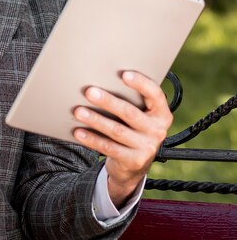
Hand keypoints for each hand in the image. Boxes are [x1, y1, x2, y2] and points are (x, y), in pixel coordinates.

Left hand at [72, 71, 172, 207]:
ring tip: (79, 111)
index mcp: (161, 114)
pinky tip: (79, 132)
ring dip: (96, 120)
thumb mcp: (139, 117)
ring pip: (117, 130)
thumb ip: (130, 102)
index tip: (124, 74)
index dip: (141, 83)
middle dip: (108, 101)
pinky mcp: (134, 161)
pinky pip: (109, 147)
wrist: (134, 165)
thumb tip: (101, 83)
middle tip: (89, 91)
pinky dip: (92, 139)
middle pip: (129, 112)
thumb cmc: (132, 130)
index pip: (155, 95)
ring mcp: (147, 147)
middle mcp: (157, 131)